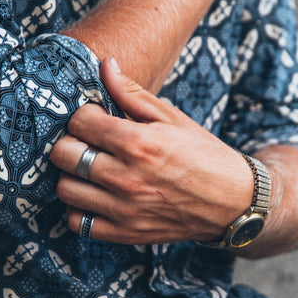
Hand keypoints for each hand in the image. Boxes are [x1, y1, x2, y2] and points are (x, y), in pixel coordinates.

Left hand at [50, 58, 254, 243]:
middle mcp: (127, 177)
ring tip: (89, 169)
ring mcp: (124, 209)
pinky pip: (79, 223)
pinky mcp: (125, 233)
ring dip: (71, 176)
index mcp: (138, 142)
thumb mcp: (172, 117)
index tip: (95, 119)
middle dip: (71, 143)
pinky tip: (95, 196)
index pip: (79, 121)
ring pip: (65, 189)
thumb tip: (105, 64)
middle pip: (64, 155)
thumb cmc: (203, 154)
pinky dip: (80, 209)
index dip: (83, 115)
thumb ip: (132, 92)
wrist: (232, 201)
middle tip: (87, 143)